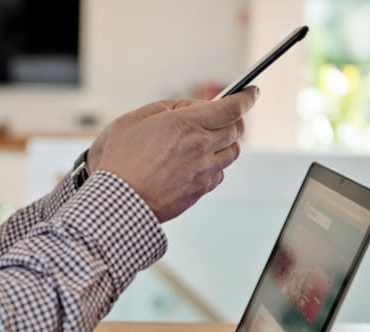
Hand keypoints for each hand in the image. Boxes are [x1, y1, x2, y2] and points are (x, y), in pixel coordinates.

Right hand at [86, 87, 258, 222]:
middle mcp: (200, 147)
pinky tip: (198, 164)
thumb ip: (168, 107)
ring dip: (226, 143)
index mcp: (185, 125)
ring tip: (207, 141)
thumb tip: (193, 107)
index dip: (247, 97)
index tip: (251, 93)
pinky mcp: (200, 191)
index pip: (232, 107)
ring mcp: (203, 171)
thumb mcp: (134, 119)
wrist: (118, 201)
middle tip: (224, 117)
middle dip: (234, 119)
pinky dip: (215, 166)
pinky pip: (219, 174)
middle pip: (236, 129)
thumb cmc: (120, 161)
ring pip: (232, 153)